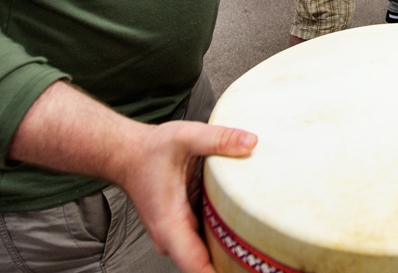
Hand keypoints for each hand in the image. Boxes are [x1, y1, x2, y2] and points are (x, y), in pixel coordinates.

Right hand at [8, 81, 258, 272]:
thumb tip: (250, 143)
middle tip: (271, 258)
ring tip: (265, 244)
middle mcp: (173, 237)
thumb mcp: (185, 137)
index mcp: (170, 225)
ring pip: (211, 254)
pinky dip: (227, 235)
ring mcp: (178, 235)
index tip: (248, 270)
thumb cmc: (149, 151)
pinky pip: (210, 238)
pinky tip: (249, 225)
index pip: (198, 267)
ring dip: (234, 250)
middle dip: (236, 263)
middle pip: (209, 265)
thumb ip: (218, 139)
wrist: (127, 155)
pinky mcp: (186, 227)